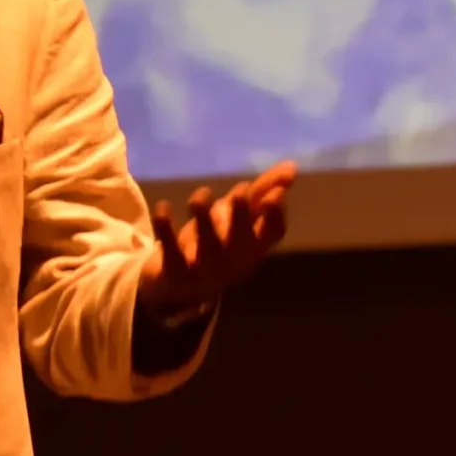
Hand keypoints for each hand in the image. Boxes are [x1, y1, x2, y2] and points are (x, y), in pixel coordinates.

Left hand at [138, 161, 296, 313]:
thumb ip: (262, 193)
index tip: (277, 193)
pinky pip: (171, 252)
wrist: (177, 289)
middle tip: (239, 193)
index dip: (275, 216)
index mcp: (252, 248)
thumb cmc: (216, 245)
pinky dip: (166, 230)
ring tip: (201, 195)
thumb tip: (292, 166)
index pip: (271, 234)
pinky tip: (163, 207)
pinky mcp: (175, 272)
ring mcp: (205, 270)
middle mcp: (233, 261)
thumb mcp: (238, 220)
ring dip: (204, 220)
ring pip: (207, 246)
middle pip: (241, 241)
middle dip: (241, 218)